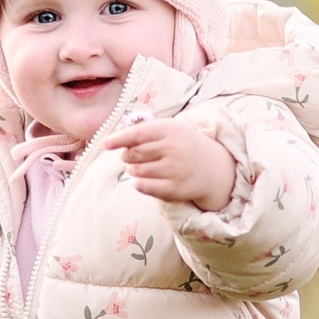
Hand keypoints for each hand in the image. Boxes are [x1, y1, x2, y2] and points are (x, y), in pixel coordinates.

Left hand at [101, 118, 237, 211]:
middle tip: (133, 156)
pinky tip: (142, 180)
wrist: (212, 167)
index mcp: (170, 130)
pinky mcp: (174, 188)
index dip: (119, 139)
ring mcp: (175, 169)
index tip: (106, 144)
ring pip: (136, 171)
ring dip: (133, 170)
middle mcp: (173, 148)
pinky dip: (138, 183)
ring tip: (143, 167)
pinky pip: (143, 186)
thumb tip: (116, 136)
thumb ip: (144, 130)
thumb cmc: (183, 145)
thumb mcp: (169, 129)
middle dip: (127, 156)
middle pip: (133, 153)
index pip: (137, 134)